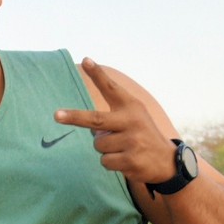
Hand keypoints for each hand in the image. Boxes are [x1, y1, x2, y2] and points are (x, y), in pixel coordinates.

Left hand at [52, 59, 176, 186]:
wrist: (167, 161)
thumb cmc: (142, 135)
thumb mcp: (135, 116)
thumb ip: (114, 113)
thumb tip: (91, 125)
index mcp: (131, 107)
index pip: (111, 88)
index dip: (98, 75)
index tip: (86, 61)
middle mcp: (132, 121)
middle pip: (95, 120)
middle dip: (74, 117)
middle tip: (56, 115)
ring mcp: (132, 141)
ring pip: (98, 145)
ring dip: (105, 149)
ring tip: (123, 148)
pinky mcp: (131, 160)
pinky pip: (105, 161)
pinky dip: (111, 162)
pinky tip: (126, 160)